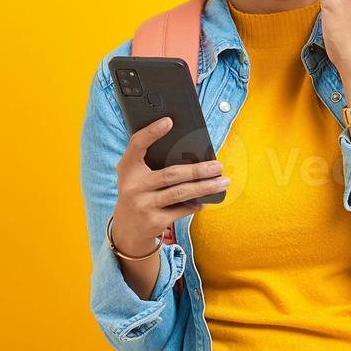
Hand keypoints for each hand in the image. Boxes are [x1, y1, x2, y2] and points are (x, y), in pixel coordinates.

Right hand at [111, 117, 228, 251]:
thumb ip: (152, 162)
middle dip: (198, 169)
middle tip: (218, 166)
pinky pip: (181, 210)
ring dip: (205, 187)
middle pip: (171, 174)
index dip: (151, 132)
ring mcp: (143, 205)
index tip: (169, 121)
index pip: (137, 144)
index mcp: (128, 168)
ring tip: (223, 182)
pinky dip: (196, 204)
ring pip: (180, 193)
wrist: (126, 229)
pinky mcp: (154, 221)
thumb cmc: (138, 194)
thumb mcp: (136, 176)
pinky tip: (206, 200)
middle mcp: (133, 186)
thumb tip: (191, 153)